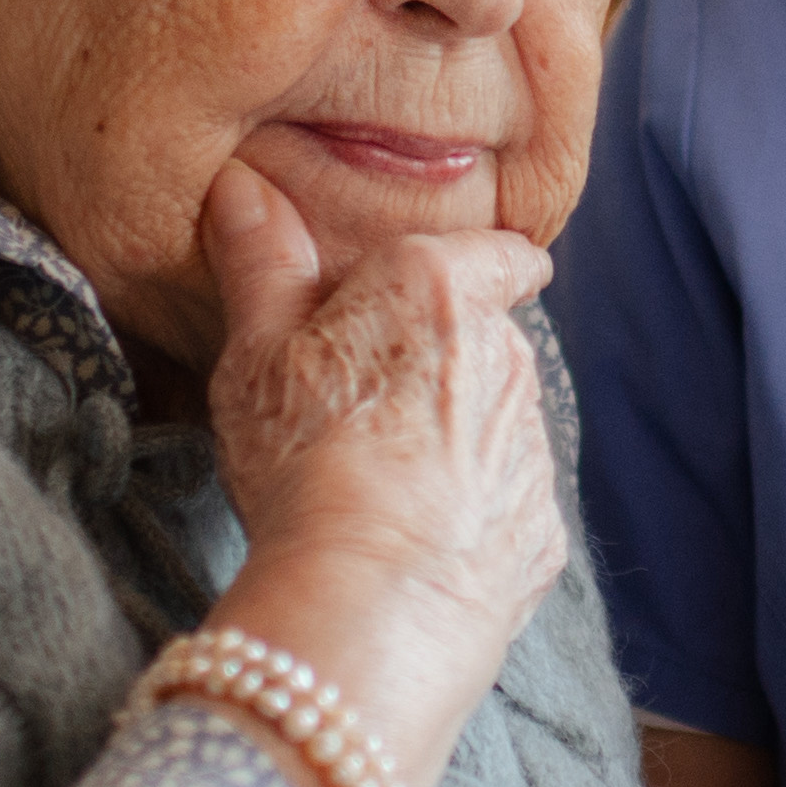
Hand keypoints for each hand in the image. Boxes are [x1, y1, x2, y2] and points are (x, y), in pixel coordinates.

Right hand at [192, 163, 567, 786]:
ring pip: (499, 423)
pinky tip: (411, 547)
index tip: (451, 282)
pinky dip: (470, 517)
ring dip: (457, 440)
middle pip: (487, 341)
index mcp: (440, 291)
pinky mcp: (541, 529)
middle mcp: (509, 356)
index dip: (477, 264)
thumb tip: (244, 184)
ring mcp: (533, 447)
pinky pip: (505, 506)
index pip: (497, 252)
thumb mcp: (256, 353)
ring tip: (379, 487)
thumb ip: (261, 264)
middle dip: (442, 361)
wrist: (368, 602)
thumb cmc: (302, 461)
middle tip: (364, 403)